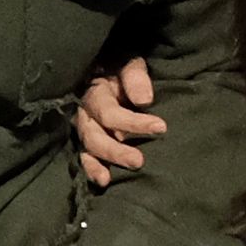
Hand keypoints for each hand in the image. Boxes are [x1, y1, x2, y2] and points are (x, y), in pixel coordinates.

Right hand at [70, 54, 165, 190]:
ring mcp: (84, 129)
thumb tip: (144, 100)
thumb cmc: (122, 68)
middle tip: (139, 161)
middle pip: (94, 135)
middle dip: (115, 150)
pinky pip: (85, 158)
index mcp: (95, 92)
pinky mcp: (87, 142)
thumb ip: (135, 77)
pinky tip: (104, 181)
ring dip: (103, 162)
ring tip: (114, 177)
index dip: (134, 123)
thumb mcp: (130, 64)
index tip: (161, 127)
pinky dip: (92, 170)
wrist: (107, 69)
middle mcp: (85, 113)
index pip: (110, 112)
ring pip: (89, 149)